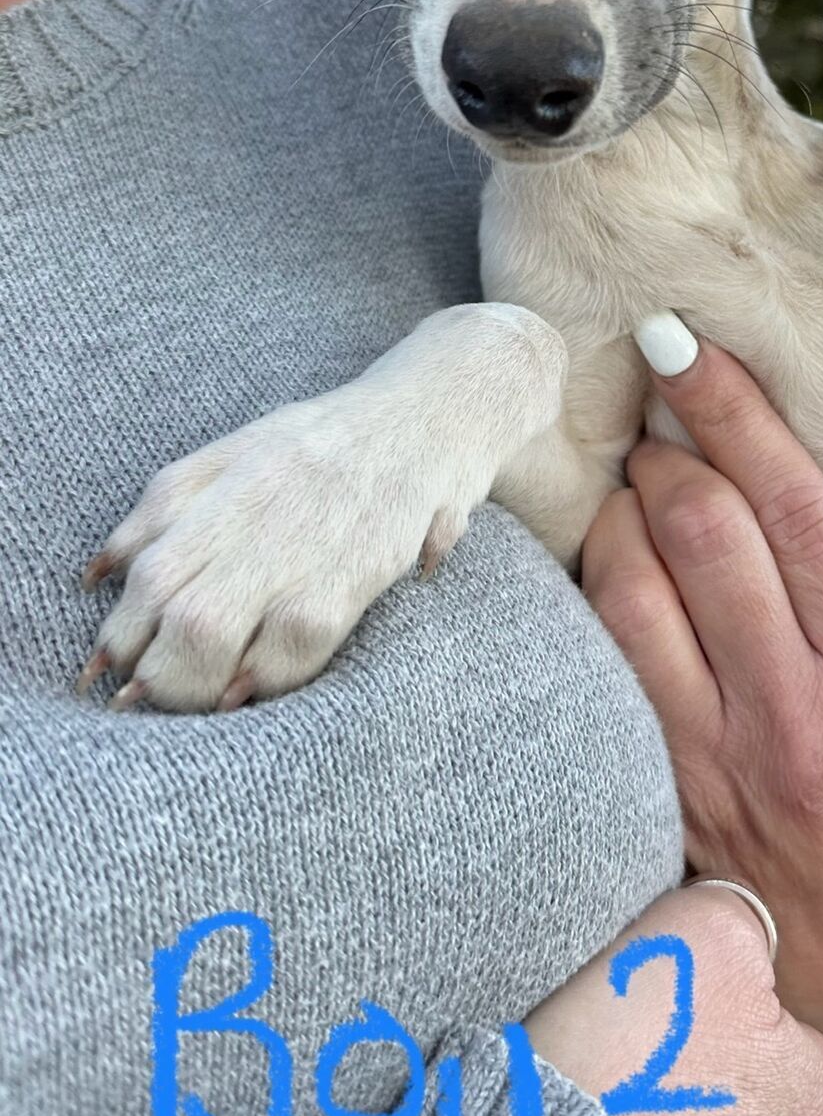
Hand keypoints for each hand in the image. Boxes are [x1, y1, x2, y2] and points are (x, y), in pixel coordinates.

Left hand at [78, 303, 563, 710]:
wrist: (434, 412)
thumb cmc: (327, 444)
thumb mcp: (236, 453)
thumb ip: (164, 508)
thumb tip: (95, 576)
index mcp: (218, 476)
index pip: (145, 564)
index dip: (119, 629)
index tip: (106, 669)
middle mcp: (253, 505)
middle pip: (169, 600)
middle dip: (149, 665)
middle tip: (144, 698)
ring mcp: (304, 538)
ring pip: (214, 628)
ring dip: (192, 683)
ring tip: (193, 703)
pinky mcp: (357, 567)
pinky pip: (294, 642)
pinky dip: (264, 679)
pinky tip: (249, 694)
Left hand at [582, 327, 822, 1075]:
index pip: (801, 512)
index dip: (736, 413)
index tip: (691, 345)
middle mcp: (802, 715)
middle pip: (705, 528)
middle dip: (669, 438)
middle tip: (659, 391)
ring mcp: (718, 754)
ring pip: (633, 580)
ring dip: (623, 501)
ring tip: (639, 467)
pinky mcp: (659, 781)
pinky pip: (605, 650)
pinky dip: (598, 575)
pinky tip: (611, 542)